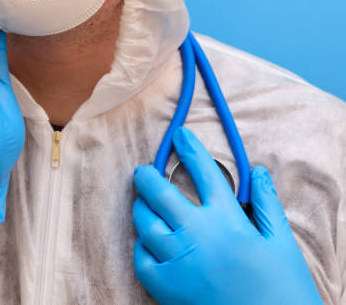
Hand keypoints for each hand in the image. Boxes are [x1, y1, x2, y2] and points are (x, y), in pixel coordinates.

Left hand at [132, 127, 322, 303]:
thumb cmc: (282, 289)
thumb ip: (266, 203)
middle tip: (143, 171)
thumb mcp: (281, 243)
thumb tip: (258, 171)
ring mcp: (178, 261)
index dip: (189, 148)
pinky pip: (141, 258)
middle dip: (146, 176)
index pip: (202, 171)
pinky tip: (149, 241)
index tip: (179, 135)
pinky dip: (142, 245)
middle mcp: (197, 235)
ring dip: (141, 207)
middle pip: (158, 192)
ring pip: (144, 222)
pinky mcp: (166, 288)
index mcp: (226, 219)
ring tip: (144, 203)